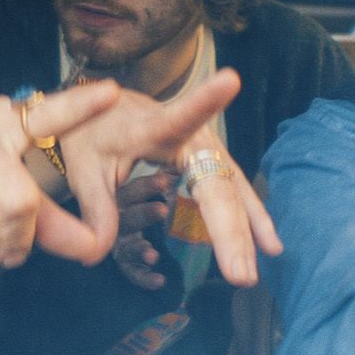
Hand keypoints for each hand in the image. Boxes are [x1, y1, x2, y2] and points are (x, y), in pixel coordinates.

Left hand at [58, 69, 281, 287]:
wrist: (104, 110)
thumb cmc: (93, 135)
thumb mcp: (85, 170)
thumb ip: (96, 209)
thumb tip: (96, 254)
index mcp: (155, 127)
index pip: (183, 114)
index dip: (207, 99)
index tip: (230, 79)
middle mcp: (192, 137)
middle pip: (218, 185)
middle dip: (231, 232)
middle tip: (240, 275)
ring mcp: (209, 148)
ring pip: (233, 192)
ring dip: (245, 232)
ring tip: (251, 272)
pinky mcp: (213, 161)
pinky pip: (235, 192)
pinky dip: (251, 219)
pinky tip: (269, 244)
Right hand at [109, 171, 175, 289]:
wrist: (135, 217)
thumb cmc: (149, 192)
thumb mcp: (156, 181)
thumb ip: (166, 175)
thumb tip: (182, 166)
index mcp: (119, 196)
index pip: (128, 191)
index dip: (146, 187)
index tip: (168, 181)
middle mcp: (114, 220)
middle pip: (123, 219)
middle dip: (144, 215)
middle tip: (164, 211)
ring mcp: (119, 243)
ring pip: (124, 248)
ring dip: (139, 251)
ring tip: (153, 255)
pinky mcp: (127, 263)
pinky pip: (131, 272)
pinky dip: (145, 277)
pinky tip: (161, 280)